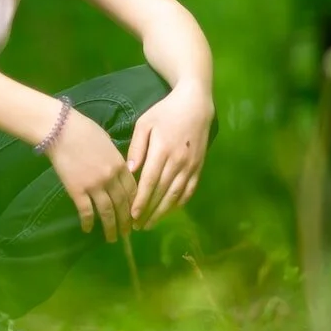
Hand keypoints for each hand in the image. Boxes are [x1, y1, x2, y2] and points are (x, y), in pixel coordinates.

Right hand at [45, 107, 134, 242]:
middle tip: (127, 234)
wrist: (60, 130)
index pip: (133, 191)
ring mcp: (94, 186)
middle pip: (123, 204)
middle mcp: (111, 179)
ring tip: (112, 238)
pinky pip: (86, 211)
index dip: (136, 205)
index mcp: (120, 165)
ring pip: (107, 212)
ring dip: (111, 227)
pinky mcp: (77, 190)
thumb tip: (118, 168)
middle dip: (126, 221)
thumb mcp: (107, 142)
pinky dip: (88, 222)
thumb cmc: (83, 130)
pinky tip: (88, 230)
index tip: (136, 215)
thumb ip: (115, 158)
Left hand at [127, 84, 213, 228]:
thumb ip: (137, 147)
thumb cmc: (165, 112)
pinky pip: (189, 190)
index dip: (141, 200)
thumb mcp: (144, 123)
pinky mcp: (199, 167)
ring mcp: (191, 166)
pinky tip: (170, 211)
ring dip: (163, 212)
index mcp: (162, 150)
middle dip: (150, 211)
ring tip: (151, 223)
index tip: (132, 215)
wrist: (195, 104)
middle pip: (162, 193)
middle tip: (137, 226)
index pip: (150, 182)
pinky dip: (179, 203)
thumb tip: (131, 170)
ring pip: (176, 195)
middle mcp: (178, 162)